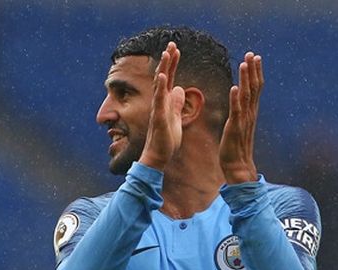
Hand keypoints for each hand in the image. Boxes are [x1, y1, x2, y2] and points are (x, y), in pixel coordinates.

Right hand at [139, 42, 184, 171]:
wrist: (158, 157)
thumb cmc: (166, 140)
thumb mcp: (176, 118)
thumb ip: (177, 104)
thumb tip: (180, 89)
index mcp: (165, 102)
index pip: (169, 79)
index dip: (172, 64)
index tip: (176, 49)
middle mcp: (159, 103)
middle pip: (163, 77)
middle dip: (168, 60)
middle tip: (172, 43)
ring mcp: (158, 109)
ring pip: (160, 85)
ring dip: (163, 68)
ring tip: (167, 53)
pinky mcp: (159, 118)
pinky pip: (159, 100)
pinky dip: (160, 87)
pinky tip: (162, 75)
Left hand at [219, 52, 263, 183]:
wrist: (237, 167)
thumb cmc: (236, 147)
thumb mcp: (239, 125)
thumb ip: (241, 112)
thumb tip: (239, 100)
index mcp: (250, 112)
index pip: (256, 88)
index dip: (255, 72)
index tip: (255, 57)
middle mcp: (250, 114)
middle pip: (254, 88)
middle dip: (253, 70)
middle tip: (252, 53)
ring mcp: (244, 120)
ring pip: (247, 96)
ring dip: (246, 79)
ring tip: (244, 63)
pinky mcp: (235, 128)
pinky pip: (236, 111)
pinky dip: (236, 99)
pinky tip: (235, 87)